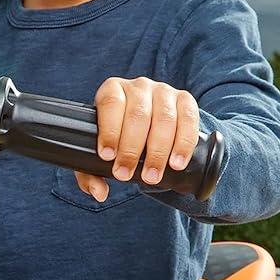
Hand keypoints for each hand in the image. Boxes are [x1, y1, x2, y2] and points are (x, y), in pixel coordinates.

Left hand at [73, 75, 199, 201]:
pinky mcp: (185, 101)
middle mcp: (139, 86)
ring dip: (158, 151)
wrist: (147, 126)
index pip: (111, 104)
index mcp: (112, 90)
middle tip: (125, 175)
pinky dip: (183, 144)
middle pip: (138, 114)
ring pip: (164, 119)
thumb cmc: (118, 138)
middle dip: (131, 149)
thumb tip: (99, 193)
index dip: (109, 130)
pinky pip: (188, 120)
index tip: (107, 156)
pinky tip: (176, 163)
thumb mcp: (100, 151)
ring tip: (151, 176)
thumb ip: (90, 173)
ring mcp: (164, 91)